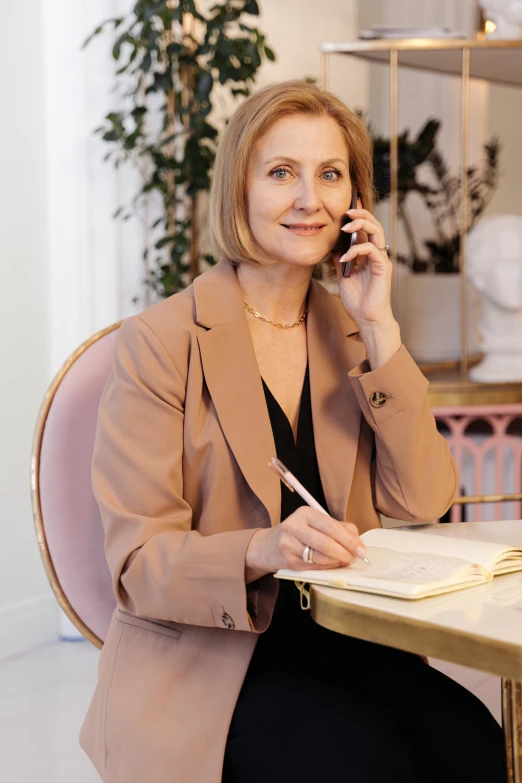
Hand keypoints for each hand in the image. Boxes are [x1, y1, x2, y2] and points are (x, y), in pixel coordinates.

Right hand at [245, 506, 365, 582]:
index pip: (331, 526)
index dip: (349, 539)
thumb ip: (338, 527)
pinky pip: (314, 567)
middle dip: (345, 553)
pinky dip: (327, 567)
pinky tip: (331, 565)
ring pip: (321, 557)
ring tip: (344, 561)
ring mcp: (289, 545)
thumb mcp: (315, 523)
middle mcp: (294, 526)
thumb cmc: (298, 533)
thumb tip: (358, 541)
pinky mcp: (288, 562)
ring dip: (337, 562)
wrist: (267, 546)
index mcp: (304, 513)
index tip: (361, 549)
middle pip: (327, 543)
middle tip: (355, 558)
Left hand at [332, 207, 393, 327]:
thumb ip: (341, 260)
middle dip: (361, 214)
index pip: (365, 229)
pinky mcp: (383, 267)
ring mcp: (381, 260)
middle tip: (347, 211)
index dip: (358, 216)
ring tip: (346, 227)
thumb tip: (333, 246)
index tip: (347, 206)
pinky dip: (356, 250)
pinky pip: (372, 250)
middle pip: (374, 224)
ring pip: (377, 232)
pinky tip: (344, 257)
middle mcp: (377, 254)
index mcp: (368, 254)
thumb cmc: (358, 300)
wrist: (367, 318)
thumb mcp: (343, 276)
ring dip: (361, 225)